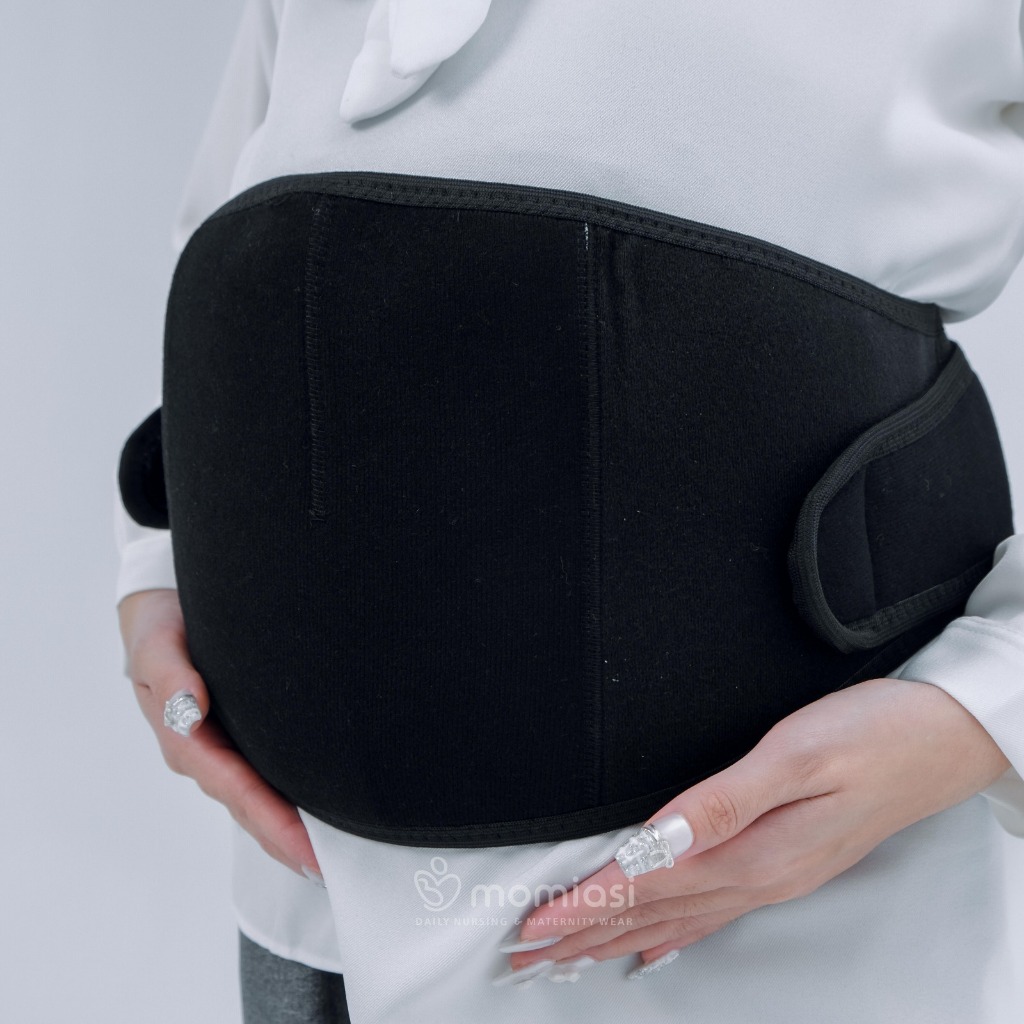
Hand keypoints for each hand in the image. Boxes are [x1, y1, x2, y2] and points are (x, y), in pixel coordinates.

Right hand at [117, 588, 321, 881]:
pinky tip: (313, 819)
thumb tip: (190, 708)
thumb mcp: (158, 644)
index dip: (270, 820)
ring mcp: (220, 753)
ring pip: (256, 801)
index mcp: (185, 739)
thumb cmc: (161, 628)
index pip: (236, 788)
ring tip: (327, 859)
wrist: (162, 613)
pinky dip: (284, 804)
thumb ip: (171, 675)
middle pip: (249, 808)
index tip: (305, 848)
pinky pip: (262, 780)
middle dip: (285, 841)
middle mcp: (205, 755)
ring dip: (286, 832)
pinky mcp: (237, 741)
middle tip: (328, 868)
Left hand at [506, 676, 1009, 976]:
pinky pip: (713, 914)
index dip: (586, 904)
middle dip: (585, 934)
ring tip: (571, 957)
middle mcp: (759, 875)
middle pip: (652, 912)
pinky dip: (672, 933)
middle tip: (529, 956)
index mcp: (753, 850)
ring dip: (617, 937)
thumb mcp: (797, 756)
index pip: (647, 884)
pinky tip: (655, 947)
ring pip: (675, 918)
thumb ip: (724, 801)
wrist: (945, 738)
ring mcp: (774, 876)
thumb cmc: (875, 736)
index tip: (535, 925)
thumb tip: (662, 837)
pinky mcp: (786, 864)